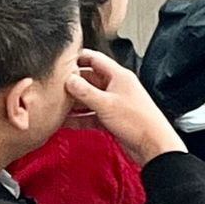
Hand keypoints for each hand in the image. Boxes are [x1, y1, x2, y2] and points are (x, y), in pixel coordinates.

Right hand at [64, 51, 182, 167]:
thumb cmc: (138, 121)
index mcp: (119, 76)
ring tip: (54, 104)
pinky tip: (65, 122)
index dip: (77, 58)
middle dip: (72, 83)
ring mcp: (114, 103)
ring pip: (89, 98)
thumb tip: (68, 80)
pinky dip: (79, 118)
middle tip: (52, 86)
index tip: (60, 61)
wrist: (153, 145)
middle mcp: (116, 87)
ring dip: (73, 102)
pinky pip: (91, 114)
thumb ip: (85, 91)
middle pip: (89, 79)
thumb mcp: (106, 104)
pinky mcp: (112, 118)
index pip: (95, 59)